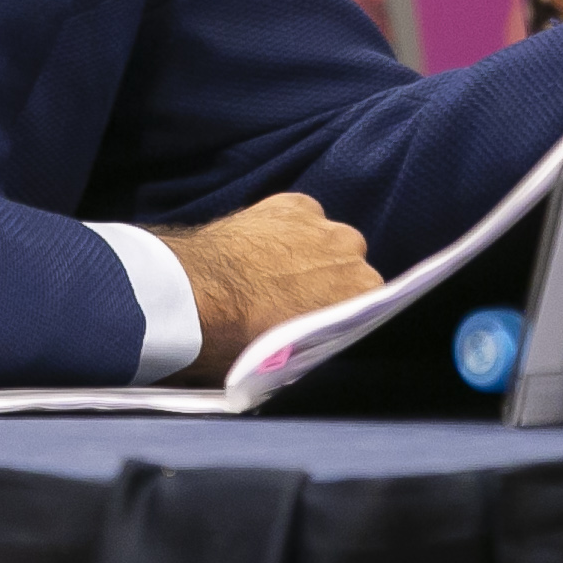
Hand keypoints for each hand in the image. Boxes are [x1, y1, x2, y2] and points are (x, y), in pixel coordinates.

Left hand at [147, 192, 381, 383]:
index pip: (368, 303)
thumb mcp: (294, 359)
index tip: (318, 320)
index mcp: (364, 294)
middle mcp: (352, 253)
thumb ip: (319, 339)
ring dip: (309, 252)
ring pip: (326, 240)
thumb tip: (314, 339)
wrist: (195, 296)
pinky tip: (260, 249)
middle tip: (291, 298)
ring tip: (272, 271)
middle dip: (328, 280)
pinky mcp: (292, 203)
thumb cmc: (242, 340)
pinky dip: (286, 229)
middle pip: (349, 266)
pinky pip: (300, 217)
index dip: (340, 313)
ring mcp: (322, 224)